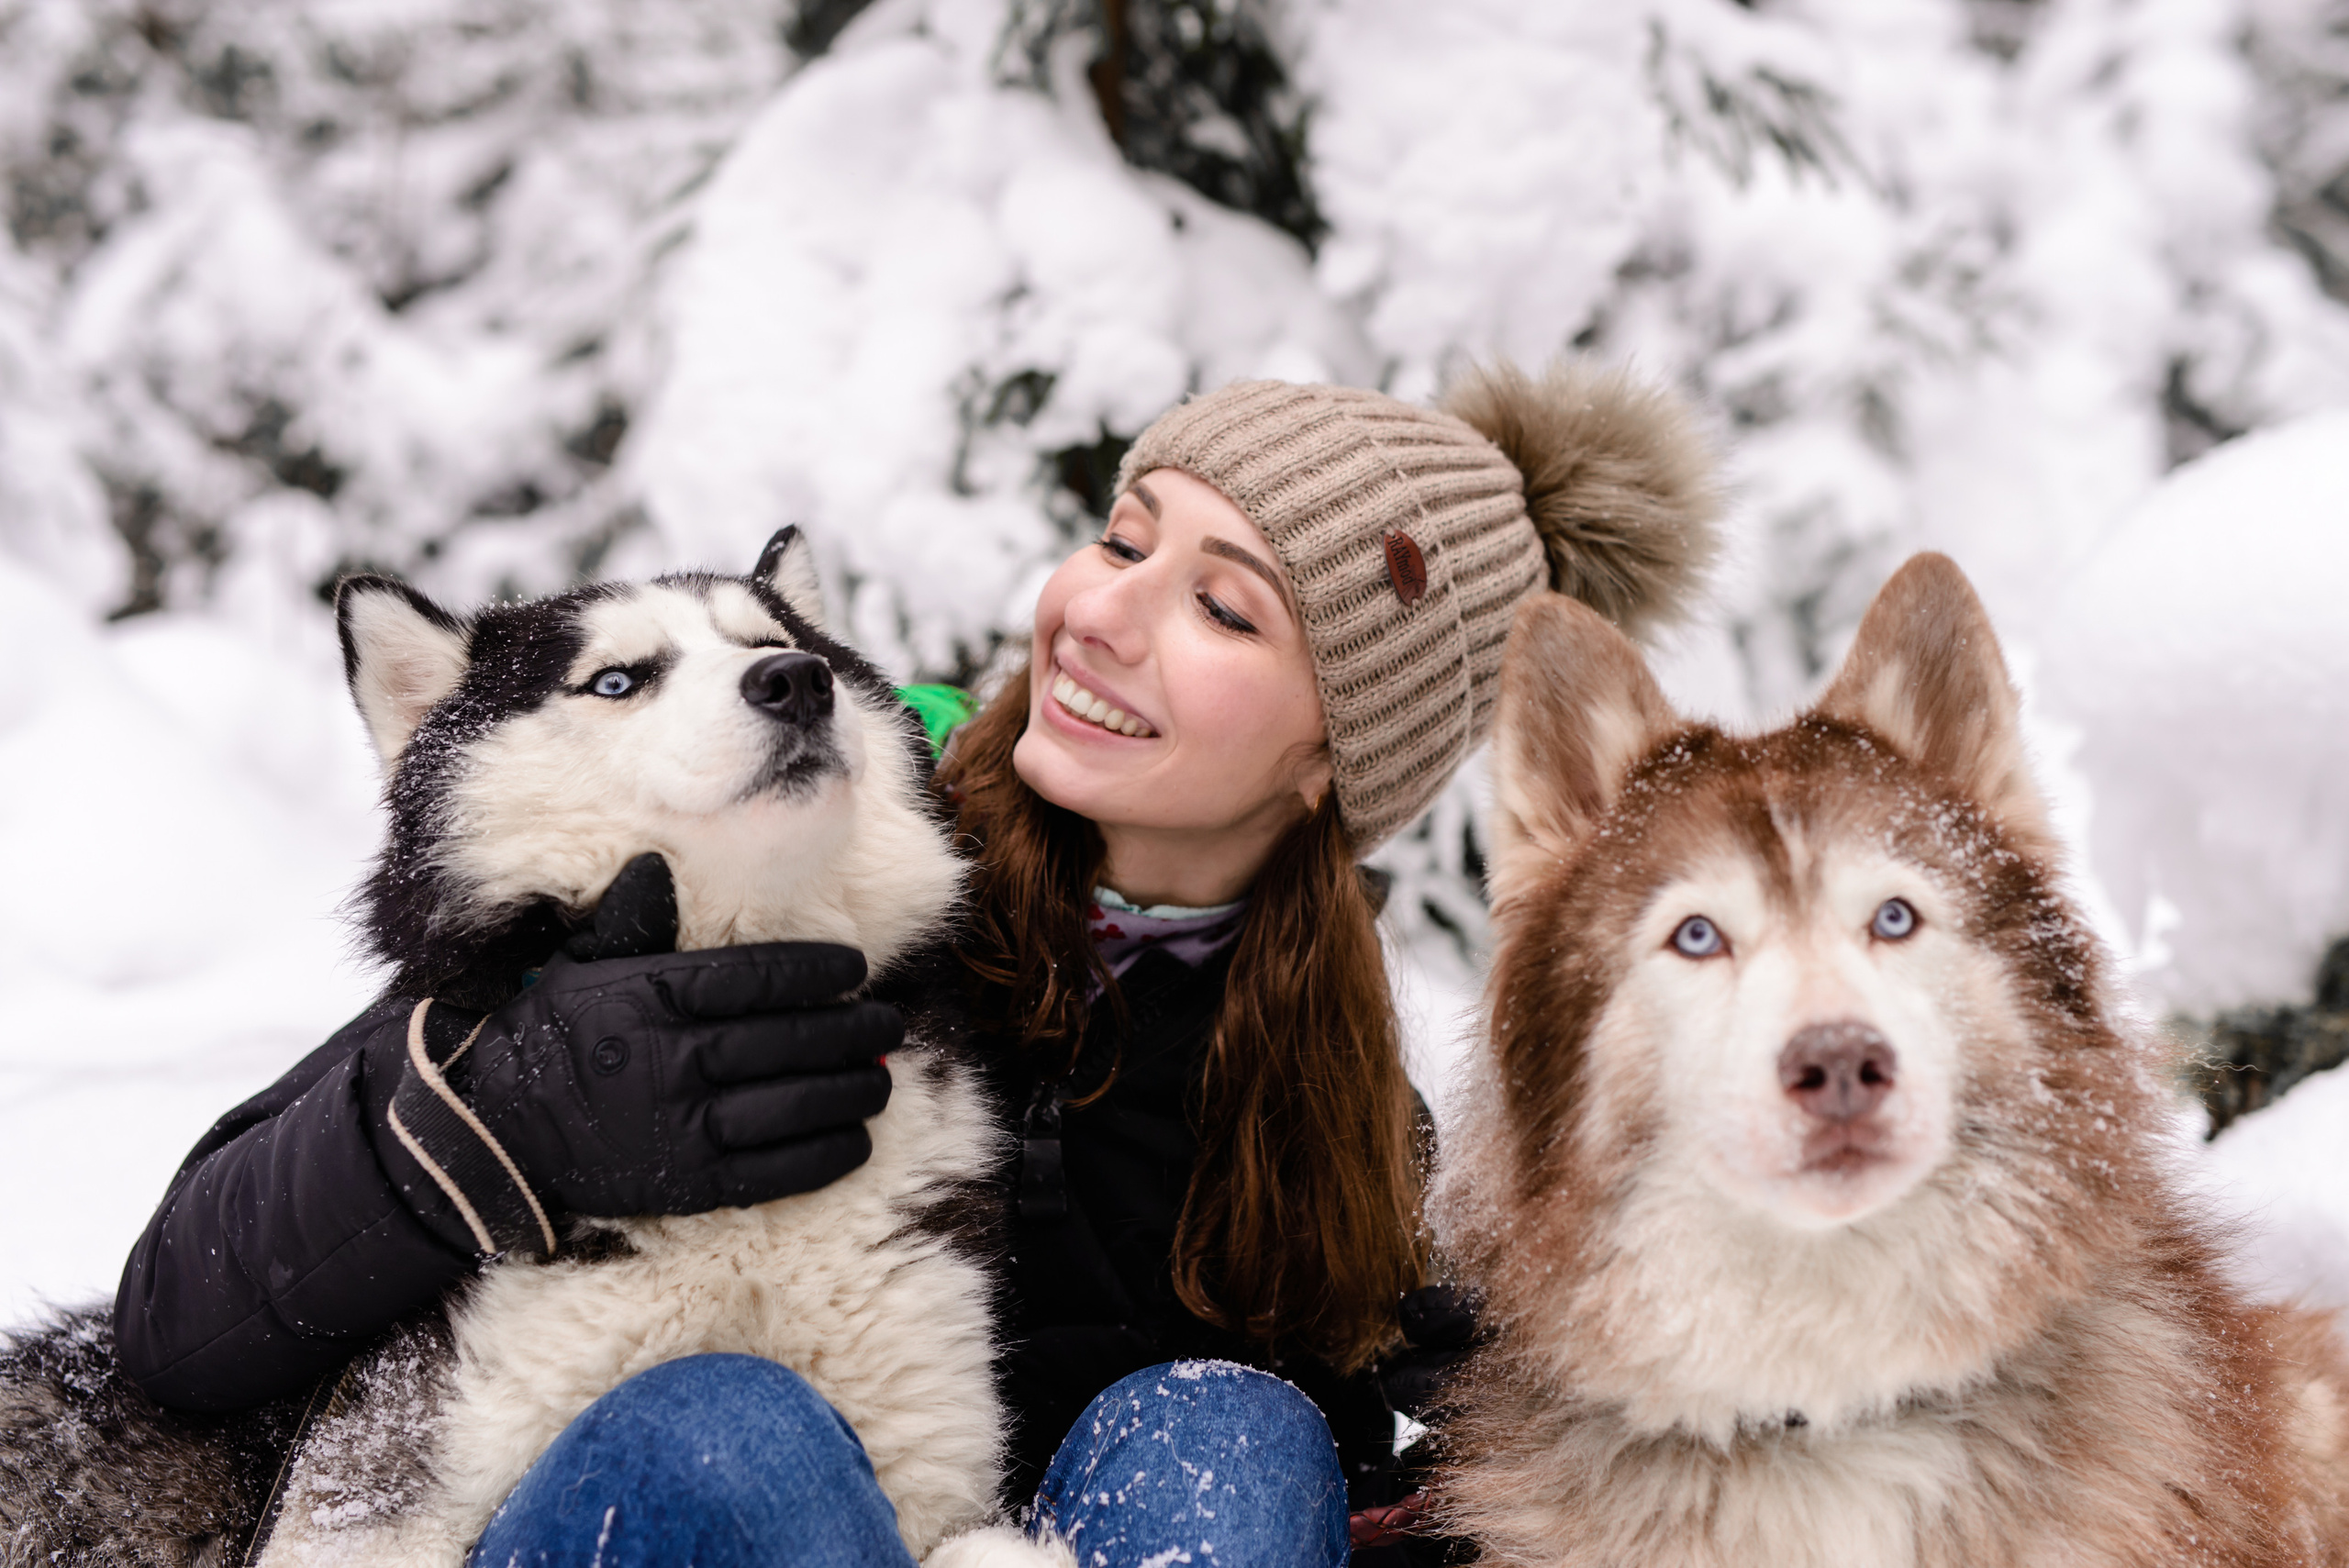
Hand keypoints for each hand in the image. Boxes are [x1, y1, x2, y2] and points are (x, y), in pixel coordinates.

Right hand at [386, 855, 896, 1253]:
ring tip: (882, 1078)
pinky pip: (774, 1170)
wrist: (496, 1129)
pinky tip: (857, 1139)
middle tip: (891, 1023)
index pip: (754, 977)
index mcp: (651, 996)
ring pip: (792, 1105)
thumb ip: (632, 921)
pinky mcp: (687, 1183)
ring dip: (851, 1091)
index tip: (856, 970)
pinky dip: (825, 1155)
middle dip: (853, 1031)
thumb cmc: (555, 1034)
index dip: (816, 972)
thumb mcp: (583, 965)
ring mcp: (681, 1126)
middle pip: (788, 1040)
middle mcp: (671, 1058)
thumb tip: (656, 864)